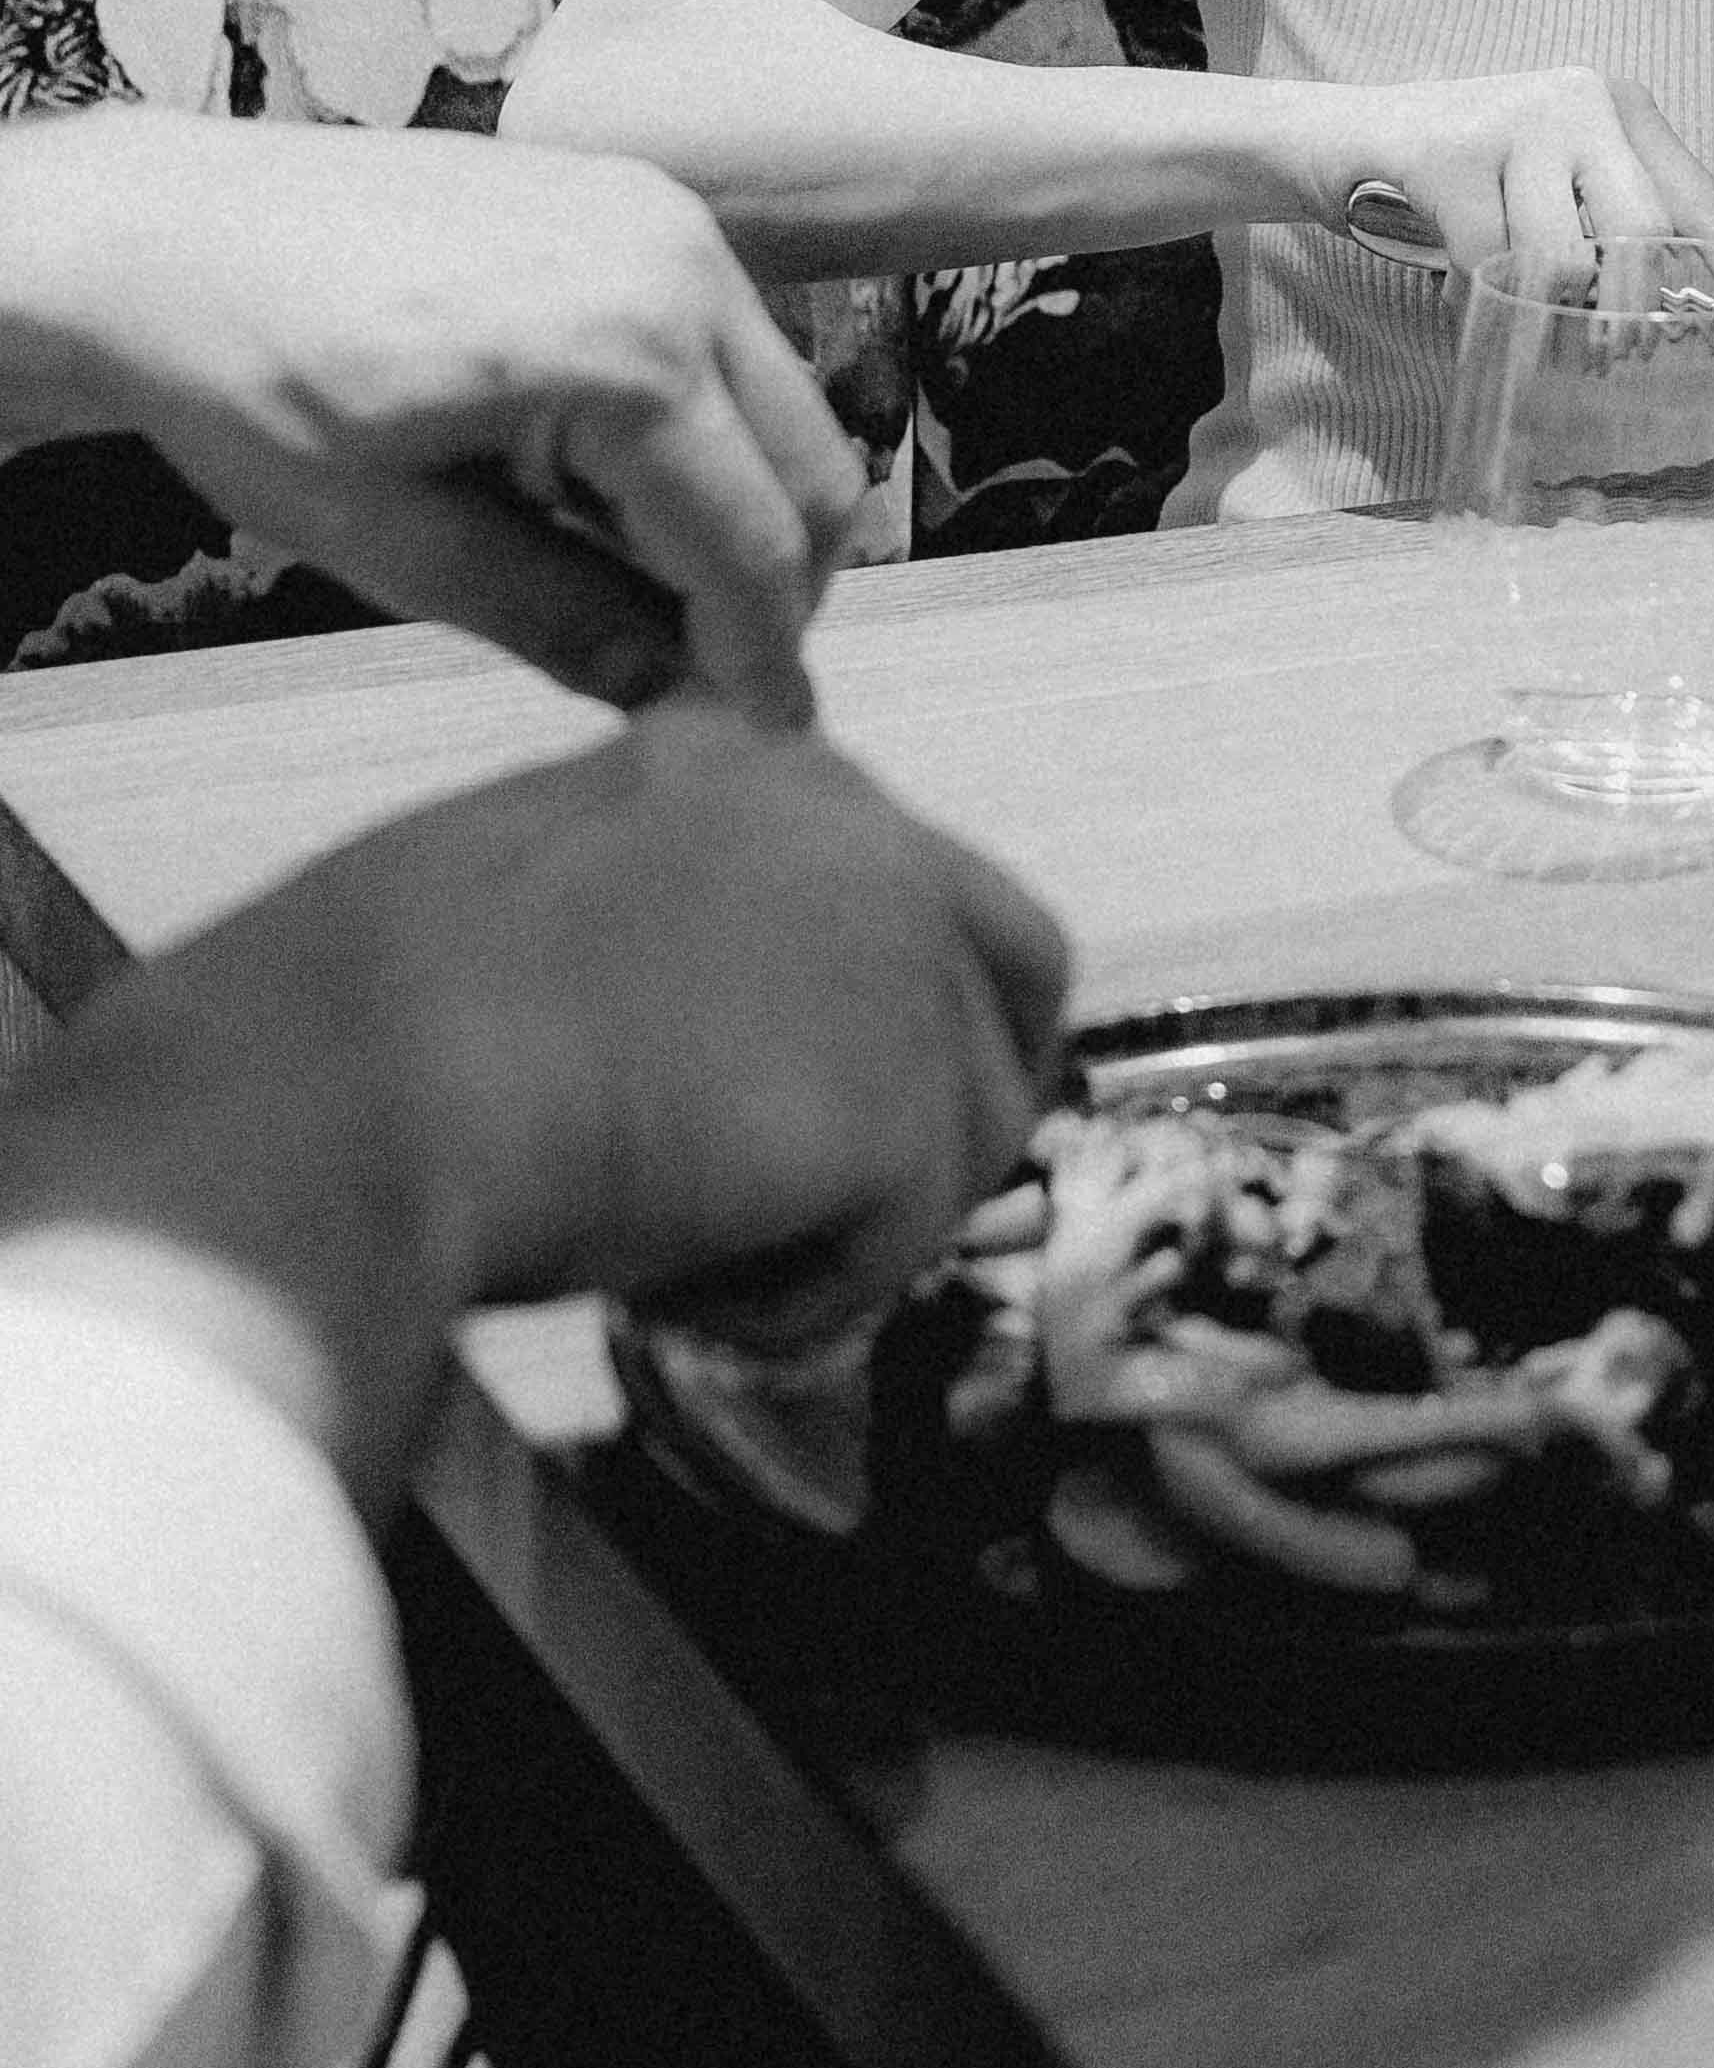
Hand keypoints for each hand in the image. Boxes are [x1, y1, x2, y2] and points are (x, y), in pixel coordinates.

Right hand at [0, 706, 1068, 1511]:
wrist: (346, 1082)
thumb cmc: (365, 1016)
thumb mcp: (537, 901)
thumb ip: (666, 932)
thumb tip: (720, 1037)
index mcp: (750, 763)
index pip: (900, 875)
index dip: (886, 999)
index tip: (823, 1095)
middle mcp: (860, 826)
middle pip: (1014, 973)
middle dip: (957, 1102)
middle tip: (858, 1216)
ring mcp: (902, 954)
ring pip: (965, 1131)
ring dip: (849, 1224)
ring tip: (691, 1270)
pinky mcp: (910, 1096)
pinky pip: (899, 1245)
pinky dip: (798, 1304)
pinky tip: (678, 1299)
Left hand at [5, 111, 867, 726]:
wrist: (162, 233)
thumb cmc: (251, 382)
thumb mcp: (400, 542)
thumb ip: (565, 620)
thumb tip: (679, 699)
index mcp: (630, 353)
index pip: (755, 543)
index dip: (765, 658)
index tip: (768, 742)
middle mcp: (682, 265)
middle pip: (814, 467)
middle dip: (778, 586)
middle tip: (710, 674)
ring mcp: (666, 216)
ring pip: (784, 403)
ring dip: (744, 504)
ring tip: (637, 578)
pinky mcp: (636, 199)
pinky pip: (727, 337)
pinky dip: (703, 427)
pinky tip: (601, 477)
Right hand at [1317, 64, 1713, 278]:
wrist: (1346, 136)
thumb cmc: (1472, 179)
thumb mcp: (1557, 190)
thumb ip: (1621, 229)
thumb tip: (1700, 305)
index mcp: (1619, 108)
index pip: (1696, 196)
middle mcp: (1579, 99)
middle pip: (1638, 230)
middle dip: (1627, 307)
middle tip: (1613, 355)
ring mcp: (1514, 119)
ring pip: (1561, 257)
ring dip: (1538, 305)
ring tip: (1511, 304)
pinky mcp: (1449, 153)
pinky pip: (1488, 265)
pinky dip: (1473, 301)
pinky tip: (1456, 291)